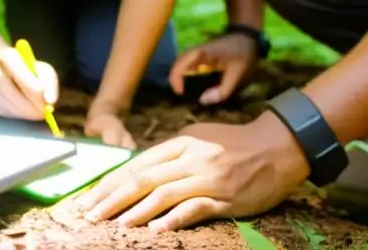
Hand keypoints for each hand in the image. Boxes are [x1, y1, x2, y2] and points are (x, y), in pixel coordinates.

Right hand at [0, 46, 58, 119]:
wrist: (5, 69)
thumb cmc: (28, 70)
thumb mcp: (43, 70)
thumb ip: (50, 84)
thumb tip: (50, 101)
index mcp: (7, 57)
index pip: (22, 77)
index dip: (36, 92)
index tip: (48, 101)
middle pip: (14, 95)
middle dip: (32, 107)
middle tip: (44, 112)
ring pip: (10, 107)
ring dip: (26, 112)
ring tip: (32, 107)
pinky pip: (4, 113)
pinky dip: (17, 114)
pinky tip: (20, 107)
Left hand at [75, 112, 309, 230]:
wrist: (278, 145)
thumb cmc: (236, 143)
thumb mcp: (199, 139)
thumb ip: (172, 156)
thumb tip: (140, 171)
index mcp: (180, 143)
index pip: (136, 164)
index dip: (110, 182)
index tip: (89, 197)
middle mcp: (190, 158)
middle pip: (143, 179)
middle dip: (113, 198)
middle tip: (90, 214)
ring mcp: (207, 178)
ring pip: (163, 193)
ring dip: (136, 211)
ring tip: (115, 224)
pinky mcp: (226, 197)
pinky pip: (195, 208)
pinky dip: (174, 218)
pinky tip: (156, 229)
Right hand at [169, 33, 258, 104]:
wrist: (245, 37)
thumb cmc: (242, 55)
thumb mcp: (236, 75)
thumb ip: (222, 91)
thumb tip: (203, 101)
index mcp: (202, 54)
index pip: (180, 65)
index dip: (176, 80)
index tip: (180, 93)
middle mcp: (195, 50)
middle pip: (177, 63)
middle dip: (174, 78)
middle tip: (179, 94)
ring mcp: (197, 50)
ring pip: (180, 62)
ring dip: (177, 74)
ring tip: (181, 89)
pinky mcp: (199, 53)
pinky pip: (186, 62)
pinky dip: (183, 71)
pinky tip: (187, 82)